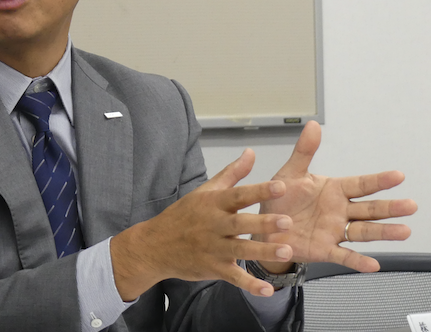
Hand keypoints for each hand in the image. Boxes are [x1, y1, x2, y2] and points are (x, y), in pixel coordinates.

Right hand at [111, 149, 295, 300]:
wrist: (155, 245)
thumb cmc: (183, 216)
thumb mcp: (204, 191)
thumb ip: (232, 173)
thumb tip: (250, 153)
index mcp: (212, 203)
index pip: (238, 195)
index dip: (259, 191)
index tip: (281, 187)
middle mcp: (213, 225)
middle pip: (240, 223)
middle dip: (263, 223)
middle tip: (287, 222)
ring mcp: (213, 248)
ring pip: (240, 250)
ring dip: (263, 252)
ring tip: (286, 252)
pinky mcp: (213, 268)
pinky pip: (233, 277)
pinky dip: (249, 285)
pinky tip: (267, 290)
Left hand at [257, 121, 417, 273]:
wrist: (263, 225)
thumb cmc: (280, 198)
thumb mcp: (289, 173)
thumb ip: (304, 152)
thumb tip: (313, 125)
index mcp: (333, 190)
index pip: (360, 184)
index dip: (379, 180)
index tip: (398, 176)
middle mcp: (339, 211)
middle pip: (369, 209)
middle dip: (389, 208)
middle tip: (410, 205)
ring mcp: (334, 230)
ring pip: (363, 231)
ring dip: (383, 232)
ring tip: (403, 231)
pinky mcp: (324, 249)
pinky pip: (343, 255)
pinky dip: (358, 261)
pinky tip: (373, 265)